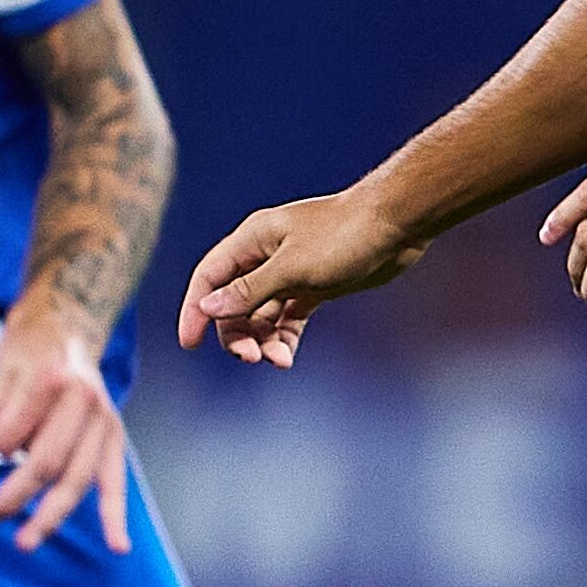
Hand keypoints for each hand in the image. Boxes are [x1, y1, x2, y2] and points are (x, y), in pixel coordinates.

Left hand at [0, 307, 131, 553]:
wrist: (66, 326)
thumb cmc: (24, 352)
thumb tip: (4, 457)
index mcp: (57, 378)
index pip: (11, 435)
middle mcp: (88, 401)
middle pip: (45, 466)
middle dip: (10, 499)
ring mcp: (105, 421)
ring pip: (75, 481)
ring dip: (48, 517)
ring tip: (24, 543)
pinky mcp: (114, 437)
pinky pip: (115, 482)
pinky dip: (115, 516)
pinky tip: (119, 547)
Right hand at [178, 192, 424, 364]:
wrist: (397, 225)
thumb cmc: (344, 236)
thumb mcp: (293, 267)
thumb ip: (251, 289)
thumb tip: (209, 308)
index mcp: (253, 240)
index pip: (210, 277)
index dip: (196, 309)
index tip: (189, 343)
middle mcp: (267, 255)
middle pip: (234, 301)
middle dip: (236, 332)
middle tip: (250, 358)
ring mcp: (291, 272)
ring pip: (262, 313)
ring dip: (263, 339)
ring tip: (278, 361)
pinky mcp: (314, 286)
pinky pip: (288, 317)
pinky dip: (284, 337)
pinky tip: (286, 357)